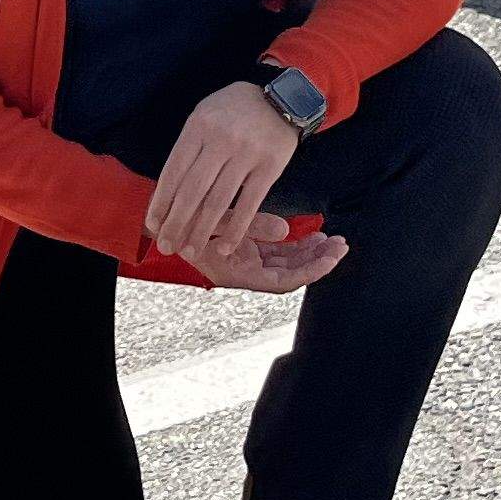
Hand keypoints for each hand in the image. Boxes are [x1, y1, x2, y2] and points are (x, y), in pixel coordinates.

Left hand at [147, 83, 303, 263]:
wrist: (283, 100)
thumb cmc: (235, 110)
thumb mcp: (205, 115)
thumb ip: (189, 148)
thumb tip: (167, 192)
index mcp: (199, 126)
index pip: (173, 171)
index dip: (161, 202)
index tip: (153, 224)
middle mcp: (221, 140)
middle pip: (192, 191)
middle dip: (176, 223)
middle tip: (166, 247)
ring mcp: (247, 154)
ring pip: (218, 202)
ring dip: (201, 232)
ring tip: (190, 251)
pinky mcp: (270, 168)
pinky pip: (249, 205)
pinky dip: (236, 230)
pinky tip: (224, 247)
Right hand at [176, 212, 347, 295]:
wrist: (160, 221)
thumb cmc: (181, 222)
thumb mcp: (215, 218)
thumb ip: (248, 225)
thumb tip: (285, 229)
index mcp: (236, 273)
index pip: (282, 281)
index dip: (309, 270)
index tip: (330, 257)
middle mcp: (244, 272)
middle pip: (290, 274)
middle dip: (317, 261)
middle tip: (340, 244)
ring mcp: (247, 261)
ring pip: (287, 263)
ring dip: (310, 253)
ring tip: (330, 239)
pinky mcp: (247, 250)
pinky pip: (278, 253)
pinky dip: (296, 245)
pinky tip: (311, 235)